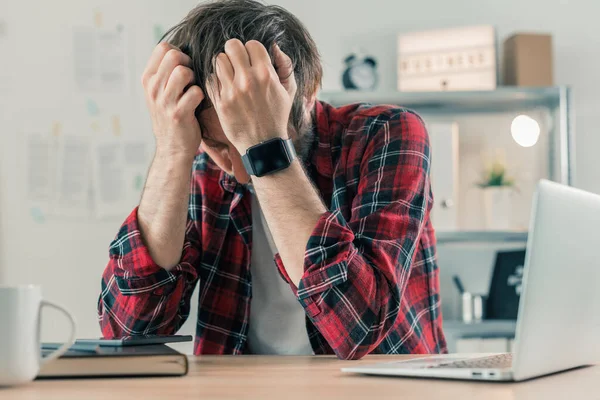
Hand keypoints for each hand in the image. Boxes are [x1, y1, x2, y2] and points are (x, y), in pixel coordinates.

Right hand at [142, 43, 204, 159]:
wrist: (172, 148)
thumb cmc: (172, 116)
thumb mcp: (160, 92)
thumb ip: (166, 72)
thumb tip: (184, 51)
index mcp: (148, 79)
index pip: (163, 48)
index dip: (180, 52)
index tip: (185, 67)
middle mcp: (152, 88)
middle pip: (174, 55)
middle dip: (189, 63)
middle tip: (192, 79)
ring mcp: (164, 101)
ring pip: (183, 72)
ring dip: (195, 79)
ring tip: (193, 91)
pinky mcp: (178, 114)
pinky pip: (196, 92)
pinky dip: (202, 96)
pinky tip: (198, 104)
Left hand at [206, 39, 296, 152]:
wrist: (263, 144)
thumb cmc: (277, 116)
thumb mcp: (289, 90)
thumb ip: (285, 65)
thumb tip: (274, 46)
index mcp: (266, 74)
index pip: (251, 44)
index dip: (251, 50)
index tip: (251, 60)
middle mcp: (248, 80)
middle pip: (232, 46)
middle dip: (234, 52)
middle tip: (237, 62)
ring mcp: (232, 91)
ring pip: (219, 60)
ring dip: (224, 65)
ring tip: (230, 75)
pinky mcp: (221, 102)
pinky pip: (211, 79)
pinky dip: (216, 80)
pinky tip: (224, 87)